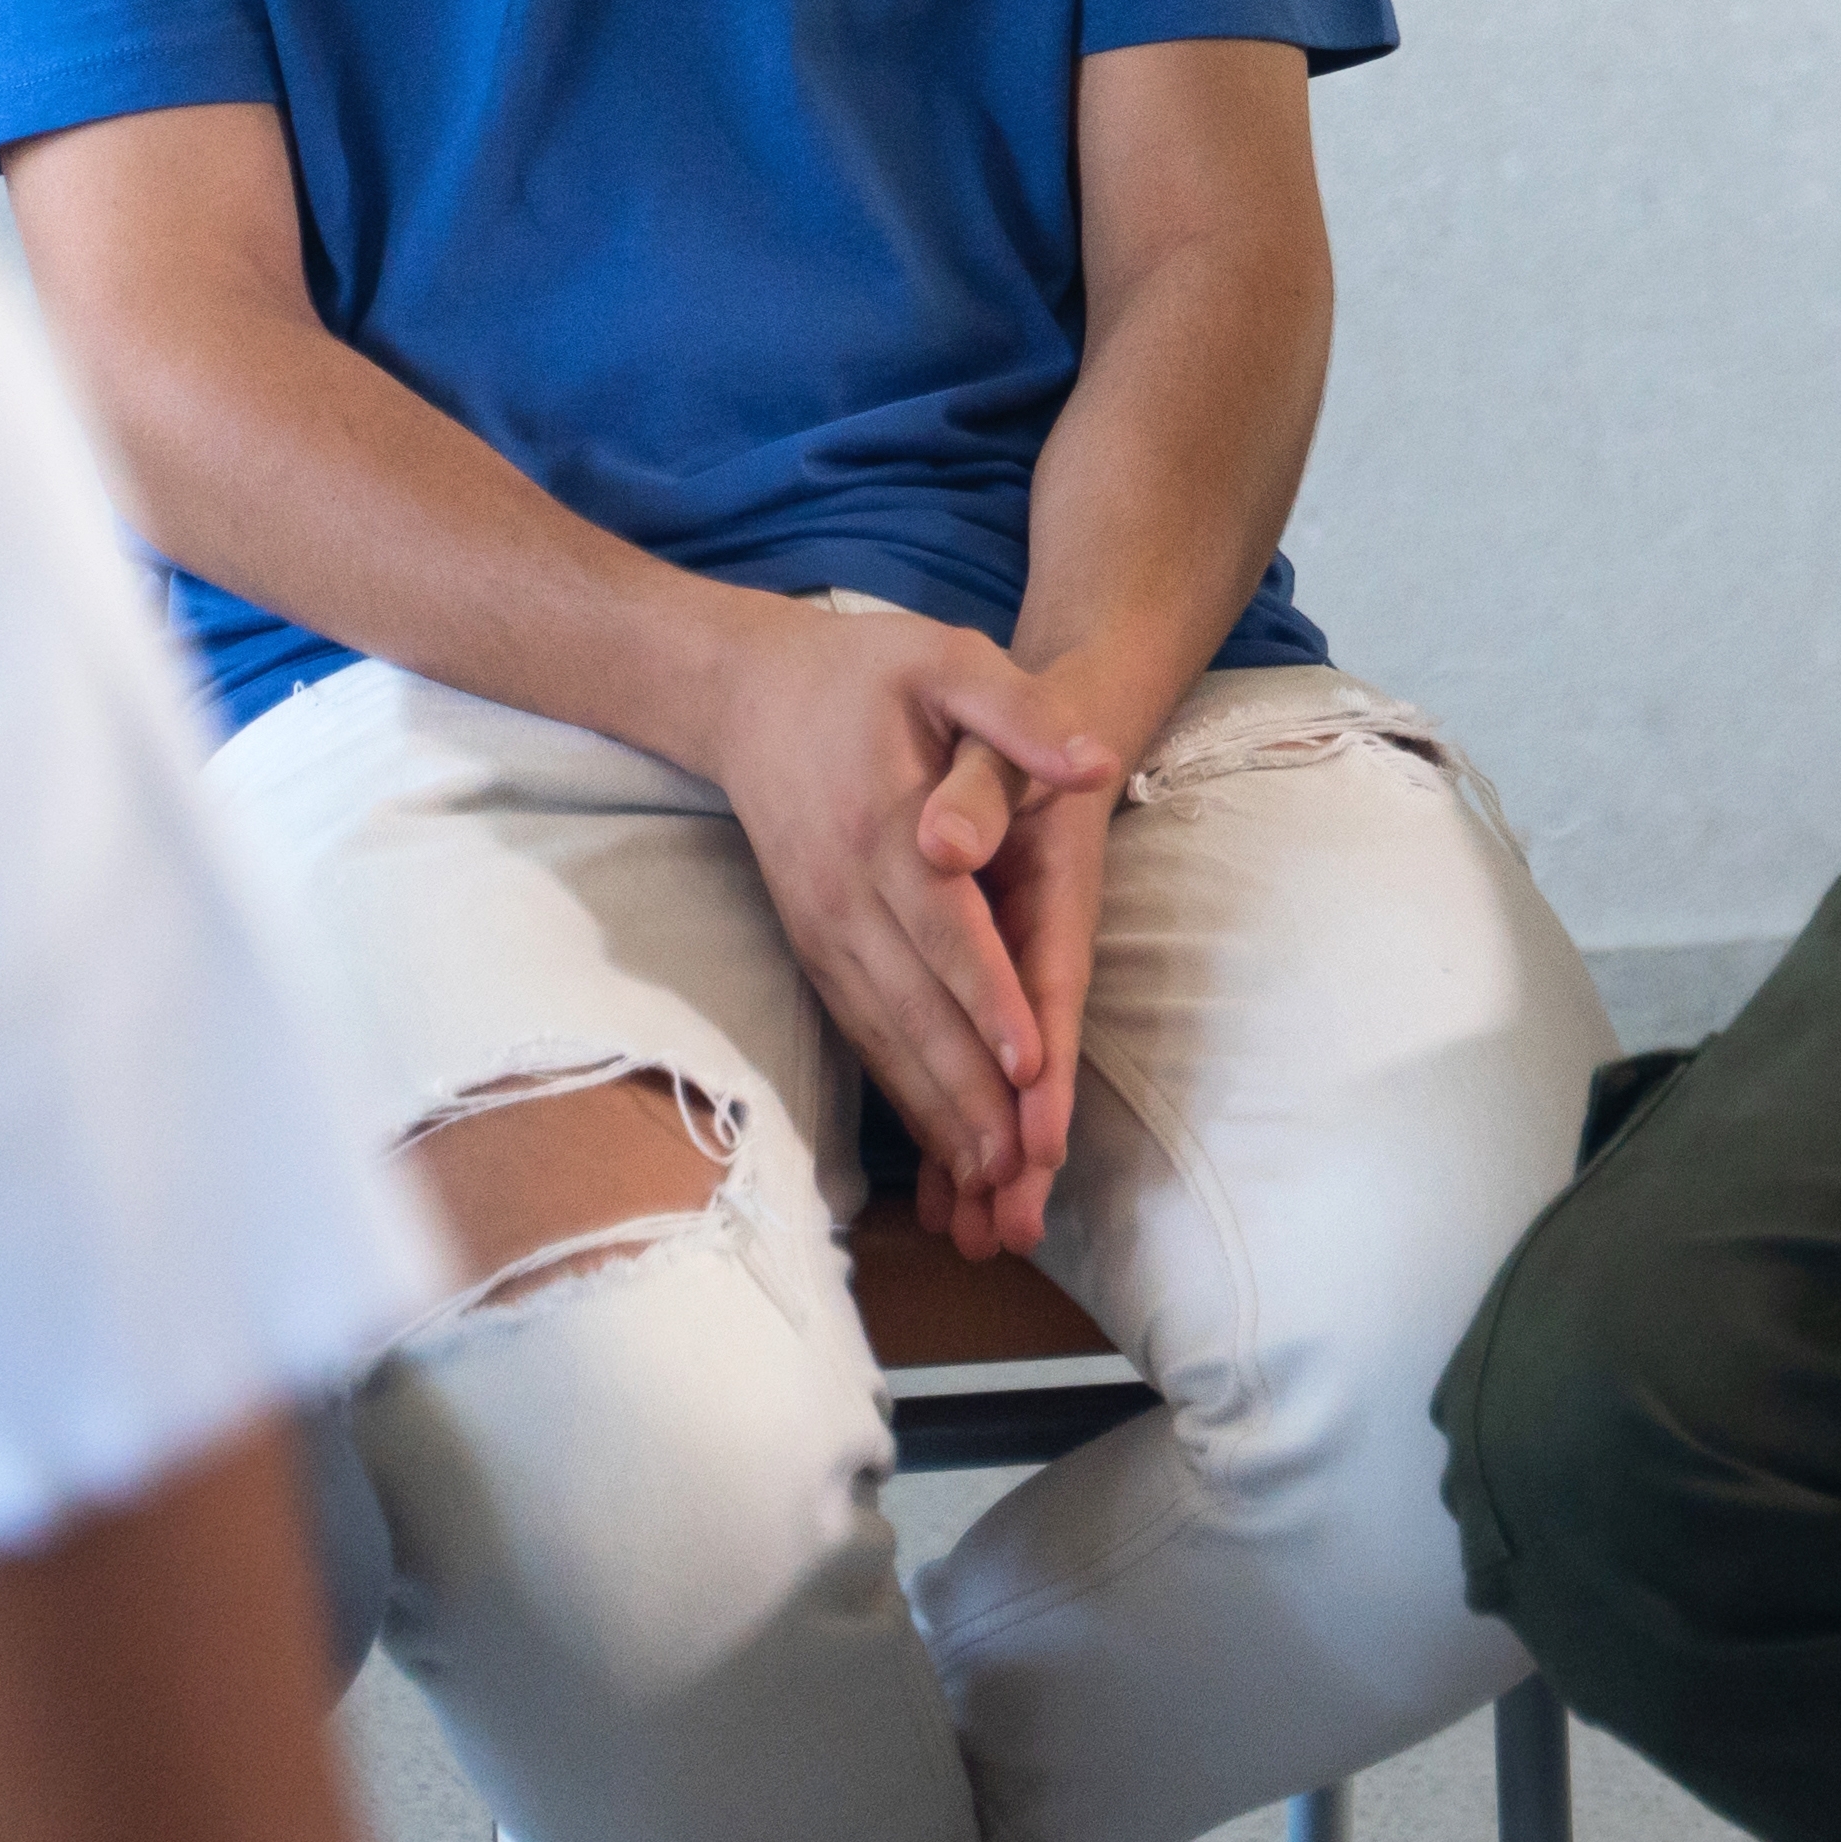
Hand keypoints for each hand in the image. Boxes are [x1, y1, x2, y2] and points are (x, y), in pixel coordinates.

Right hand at [684, 600, 1110, 1231]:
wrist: (745, 692)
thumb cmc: (864, 671)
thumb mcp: (947, 659)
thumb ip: (1020, 711)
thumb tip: (1095, 762)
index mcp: (884, 826)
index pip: (945, 929)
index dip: (987, 998)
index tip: (1030, 1062)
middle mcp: (845, 894)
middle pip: (914, 1006)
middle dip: (967, 1091)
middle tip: (1021, 1167)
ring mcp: (821, 927)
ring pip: (883, 1034)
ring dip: (934, 1111)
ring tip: (988, 1183)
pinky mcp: (812, 946)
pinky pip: (859, 1030)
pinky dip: (899, 1089)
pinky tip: (937, 1141)